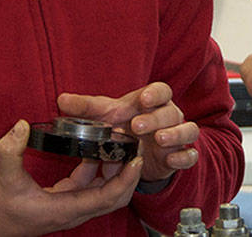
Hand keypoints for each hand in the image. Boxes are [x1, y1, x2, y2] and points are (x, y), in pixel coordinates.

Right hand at [0, 120, 141, 236]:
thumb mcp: (2, 177)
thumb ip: (11, 150)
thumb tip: (21, 126)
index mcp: (65, 208)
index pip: (108, 197)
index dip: (126, 178)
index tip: (136, 158)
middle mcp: (73, 210)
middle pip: (114, 196)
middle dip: (128, 173)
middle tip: (132, 146)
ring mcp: (70, 206)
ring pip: (103, 190)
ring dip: (114, 169)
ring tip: (117, 142)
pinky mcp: (63, 200)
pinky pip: (89, 185)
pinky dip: (96, 168)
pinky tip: (93, 148)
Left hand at [57, 82, 198, 183]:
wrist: (143, 149)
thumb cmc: (126, 125)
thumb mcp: (106, 115)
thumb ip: (86, 108)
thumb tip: (61, 101)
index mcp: (153, 102)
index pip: (161, 90)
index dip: (155, 94)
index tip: (143, 99)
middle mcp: (169, 116)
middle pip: (171, 112)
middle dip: (156, 118)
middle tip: (137, 126)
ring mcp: (178, 135)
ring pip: (187, 130)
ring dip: (175, 134)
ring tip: (159, 140)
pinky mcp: (181, 155)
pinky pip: (190, 155)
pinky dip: (184, 157)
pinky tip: (172, 160)